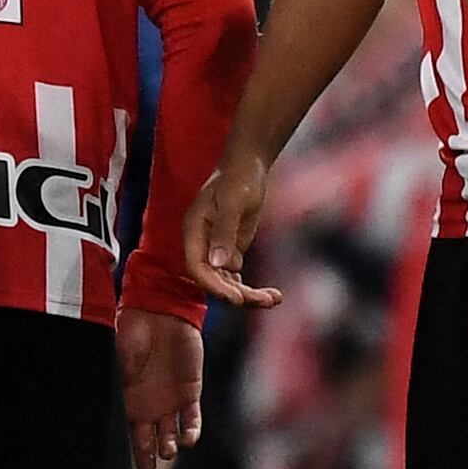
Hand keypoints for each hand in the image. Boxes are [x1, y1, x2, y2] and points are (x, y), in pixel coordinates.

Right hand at [117, 307, 205, 468]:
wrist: (159, 311)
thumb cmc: (130, 333)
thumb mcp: (113, 361)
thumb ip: (110, 384)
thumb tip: (97, 407)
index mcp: (126, 400)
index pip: (125, 432)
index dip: (126, 449)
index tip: (124, 464)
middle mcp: (147, 406)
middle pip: (147, 441)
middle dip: (148, 457)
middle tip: (148, 468)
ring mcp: (169, 400)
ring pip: (170, 435)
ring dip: (169, 446)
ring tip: (167, 449)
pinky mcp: (189, 392)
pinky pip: (192, 419)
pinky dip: (191, 432)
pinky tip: (187, 439)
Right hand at [186, 149, 281, 308]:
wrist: (248, 167)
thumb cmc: (238, 180)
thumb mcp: (232, 203)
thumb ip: (224, 232)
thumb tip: (217, 263)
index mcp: (194, 232)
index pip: (197, 267)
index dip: (214, 286)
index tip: (236, 298)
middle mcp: (202, 245)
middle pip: (213, 280)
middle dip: (236, 294)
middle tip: (262, 301)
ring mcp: (217, 251)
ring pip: (227, 283)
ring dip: (249, 295)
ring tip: (273, 299)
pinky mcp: (231, 252)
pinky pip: (239, 279)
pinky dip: (254, 289)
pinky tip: (273, 296)